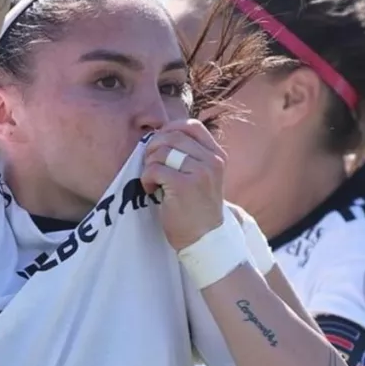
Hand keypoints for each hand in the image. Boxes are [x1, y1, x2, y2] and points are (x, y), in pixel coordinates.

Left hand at [141, 119, 227, 251]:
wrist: (204, 239)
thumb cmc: (197, 208)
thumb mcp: (203, 176)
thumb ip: (190, 155)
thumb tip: (161, 135)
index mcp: (217, 155)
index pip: (192, 126)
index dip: (170, 129)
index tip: (159, 143)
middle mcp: (212, 161)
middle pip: (173, 136)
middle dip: (154, 147)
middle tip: (150, 164)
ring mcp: (200, 172)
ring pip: (162, 151)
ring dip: (149, 164)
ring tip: (152, 180)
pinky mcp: (184, 186)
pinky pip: (155, 169)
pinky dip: (146, 178)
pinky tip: (151, 190)